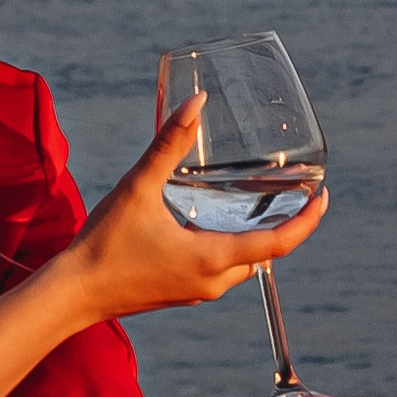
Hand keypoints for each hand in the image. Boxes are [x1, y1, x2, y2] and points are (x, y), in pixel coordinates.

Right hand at [65, 97, 328, 326]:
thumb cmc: (104, 243)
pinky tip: (220, 225)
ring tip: (266, 205)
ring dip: (260, 238)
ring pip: (244, 264)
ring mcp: (197, 292)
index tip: (324, 196)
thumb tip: (196, 102)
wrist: (72, 294)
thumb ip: (169, 144)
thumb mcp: (139, 188)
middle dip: (287, 226)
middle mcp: (213, 282)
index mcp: (213, 259)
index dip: (308, 220)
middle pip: (266, 254)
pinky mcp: (181, 294)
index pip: (279, 243)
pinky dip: (234, 247)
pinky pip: (222, 271)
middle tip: (299, 194)